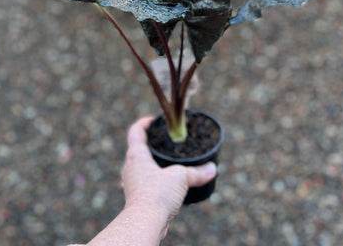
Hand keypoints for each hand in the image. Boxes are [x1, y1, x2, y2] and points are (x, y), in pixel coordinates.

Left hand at [121, 117, 216, 236]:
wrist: (145, 222)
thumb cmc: (156, 194)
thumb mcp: (180, 177)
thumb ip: (196, 172)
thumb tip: (212, 169)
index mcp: (136, 156)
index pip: (135, 131)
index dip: (144, 123)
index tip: (153, 120)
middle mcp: (131, 167)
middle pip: (137, 149)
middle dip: (150, 143)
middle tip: (164, 140)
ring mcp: (132, 183)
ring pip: (141, 167)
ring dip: (152, 163)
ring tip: (167, 161)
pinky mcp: (137, 197)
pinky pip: (145, 182)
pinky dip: (155, 179)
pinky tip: (167, 183)